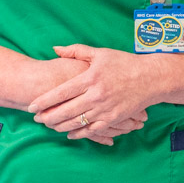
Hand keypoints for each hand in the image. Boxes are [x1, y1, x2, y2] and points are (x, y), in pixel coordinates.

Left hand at [27, 45, 154, 145]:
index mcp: (90, 78)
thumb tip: (55, 49)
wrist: (151, 78)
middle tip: (36, 119)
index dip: (44, 101)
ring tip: (49, 126)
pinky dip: (79, 134)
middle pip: (65, 111)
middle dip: (48, 117)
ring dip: (60, 126)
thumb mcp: (100, 53)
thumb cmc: (124, 63)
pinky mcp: (114, 119)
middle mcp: (96, 95)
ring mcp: (105, 109)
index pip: (61, 92)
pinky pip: (93, 130)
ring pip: (77, 122)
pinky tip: (69, 134)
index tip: (32, 106)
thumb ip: (76, 51)